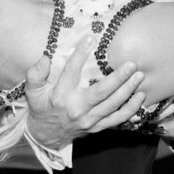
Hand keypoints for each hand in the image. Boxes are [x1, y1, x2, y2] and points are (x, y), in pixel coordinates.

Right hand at [23, 39, 146, 148]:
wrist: (46, 135)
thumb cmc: (41, 107)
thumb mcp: (32, 91)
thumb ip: (35, 73)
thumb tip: (45, 57)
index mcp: (60, 96)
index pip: (71, 72)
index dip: (80, 55)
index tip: (90, 38)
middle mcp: (77, 109)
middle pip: (101, 92)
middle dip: (119, 78)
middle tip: (131, 64)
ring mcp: (89, 120)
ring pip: (113, 105)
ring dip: (128, 90)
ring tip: (139, 76)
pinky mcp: (97, 127)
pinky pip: (118, 119)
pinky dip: (131, 109)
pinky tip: (141, 96)